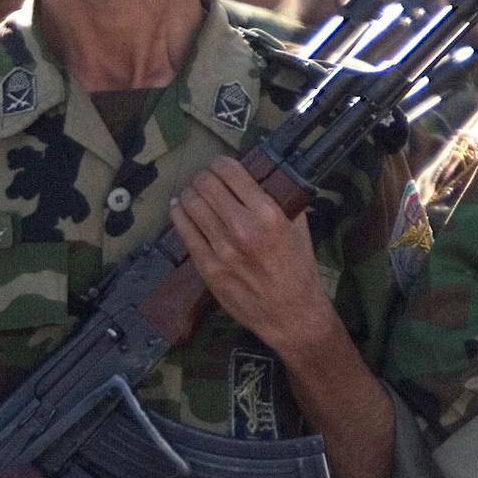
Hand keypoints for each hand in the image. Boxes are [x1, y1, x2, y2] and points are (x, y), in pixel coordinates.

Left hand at [169, 158, 330, 357]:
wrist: (291, 314)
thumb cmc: (298, 270)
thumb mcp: (298, 227)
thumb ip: (280, 199)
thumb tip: (261, 176)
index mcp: (268, 214)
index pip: (230, 172)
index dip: (221, 163)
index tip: (221, 167)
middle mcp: (242, 228)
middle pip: (205, 184)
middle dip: (204, 178)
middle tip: (207, 182)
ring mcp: (222, 249)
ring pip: (190, 203)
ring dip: (190, 194)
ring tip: (194, 196)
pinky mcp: (207, 267)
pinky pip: (183, 230)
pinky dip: (178, 214)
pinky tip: (180, 209)